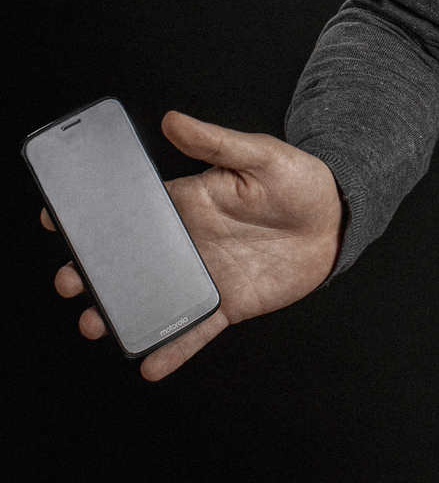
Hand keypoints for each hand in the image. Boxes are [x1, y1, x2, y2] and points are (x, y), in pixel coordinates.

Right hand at [42, 111, 343, 381]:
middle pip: (132, 259)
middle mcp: (189, 241)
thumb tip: (172, 119)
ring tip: (96, 323)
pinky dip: (173, 347)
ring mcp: (206, 274)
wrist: (337, 219)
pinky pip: (195, 329)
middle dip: (96, 270)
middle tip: (70, 279)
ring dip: (123, 312)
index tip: (58, 220)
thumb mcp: (260, 154)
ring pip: (155, 298)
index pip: (133, 209)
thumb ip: (215, 142)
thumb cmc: (300, 180)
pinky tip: (149, 364)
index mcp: (189, 201)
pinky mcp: (228, 303)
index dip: (96, 215)